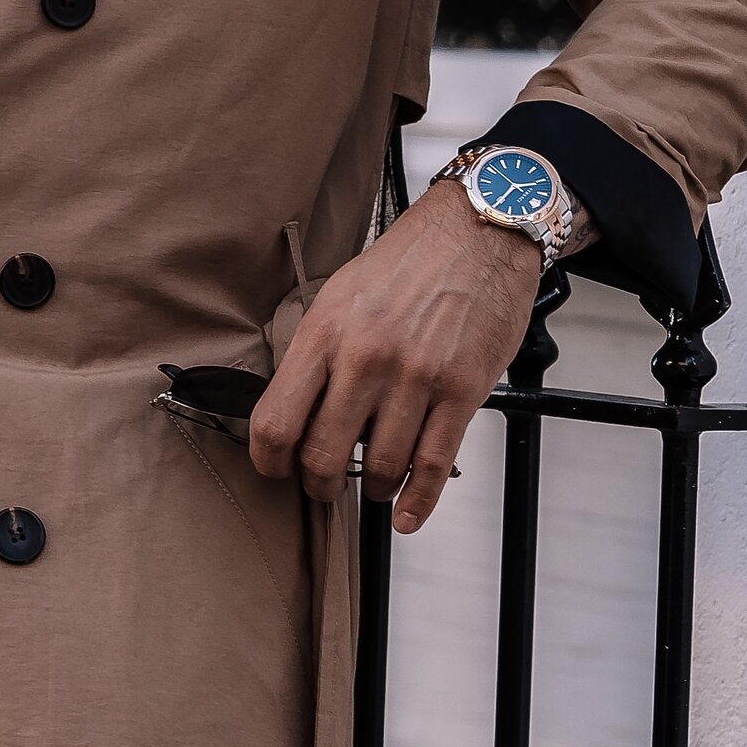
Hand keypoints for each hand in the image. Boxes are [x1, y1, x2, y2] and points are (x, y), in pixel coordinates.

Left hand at [248, 181, 542, 531]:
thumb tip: (296, 411)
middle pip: (322, 455)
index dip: (268, 461)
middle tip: (324, 486)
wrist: (478, 232)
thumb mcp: (340, 294)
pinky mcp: (462, 391)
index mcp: (325, 333)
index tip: (275, 471)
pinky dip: (417, 501)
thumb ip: (316, 353)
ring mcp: (416, 378)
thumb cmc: (409, 262)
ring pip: (380, 466)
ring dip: (372, 489)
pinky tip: (405, 514)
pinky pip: (433, 465)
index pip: (275, 420)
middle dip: (319, 484)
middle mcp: (366, 358)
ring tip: (373, 485)